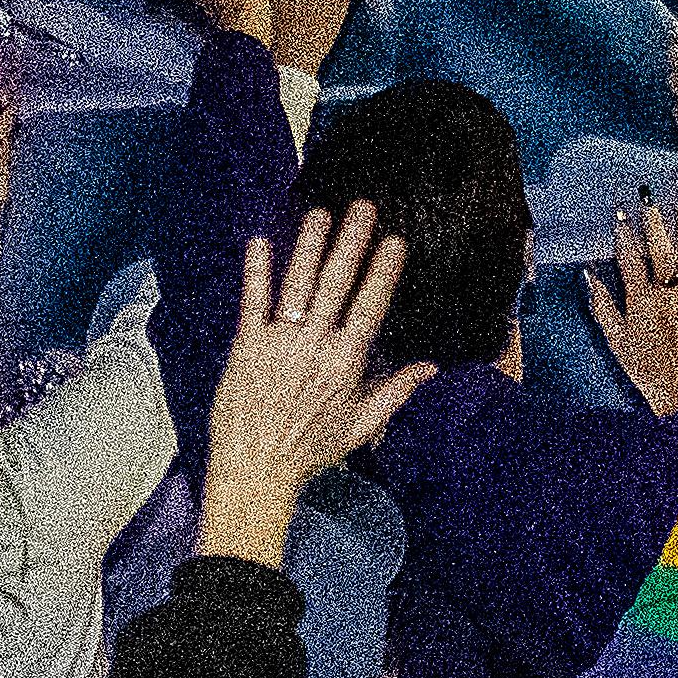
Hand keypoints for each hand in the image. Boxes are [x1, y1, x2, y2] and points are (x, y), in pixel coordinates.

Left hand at [205, 204, 424, 549]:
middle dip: (351, 243)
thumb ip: (396, 392)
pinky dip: (256, 272)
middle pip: (336, 285)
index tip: (394, 240)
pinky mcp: (246, 348)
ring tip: (320, 213)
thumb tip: (431, 368)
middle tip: (362, 207)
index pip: (369, 307)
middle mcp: (314, 347)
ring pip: (297, 286)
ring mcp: (278, 344)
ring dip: (309, 246)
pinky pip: (252, 303)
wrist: (255, 470)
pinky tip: (259, 242)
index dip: (382, 271)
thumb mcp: (361, 426)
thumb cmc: (309, 451)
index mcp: (345, 363)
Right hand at [586, 179, 677, 407]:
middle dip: (655, 222)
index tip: (620, 213)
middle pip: (662, 252)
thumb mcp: (615, 338)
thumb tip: (590, 275)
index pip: (632, 261)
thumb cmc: (644, 364)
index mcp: (643, 304)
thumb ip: (602, 305)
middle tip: (649, 197)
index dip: (625, 236)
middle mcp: (669, 297)